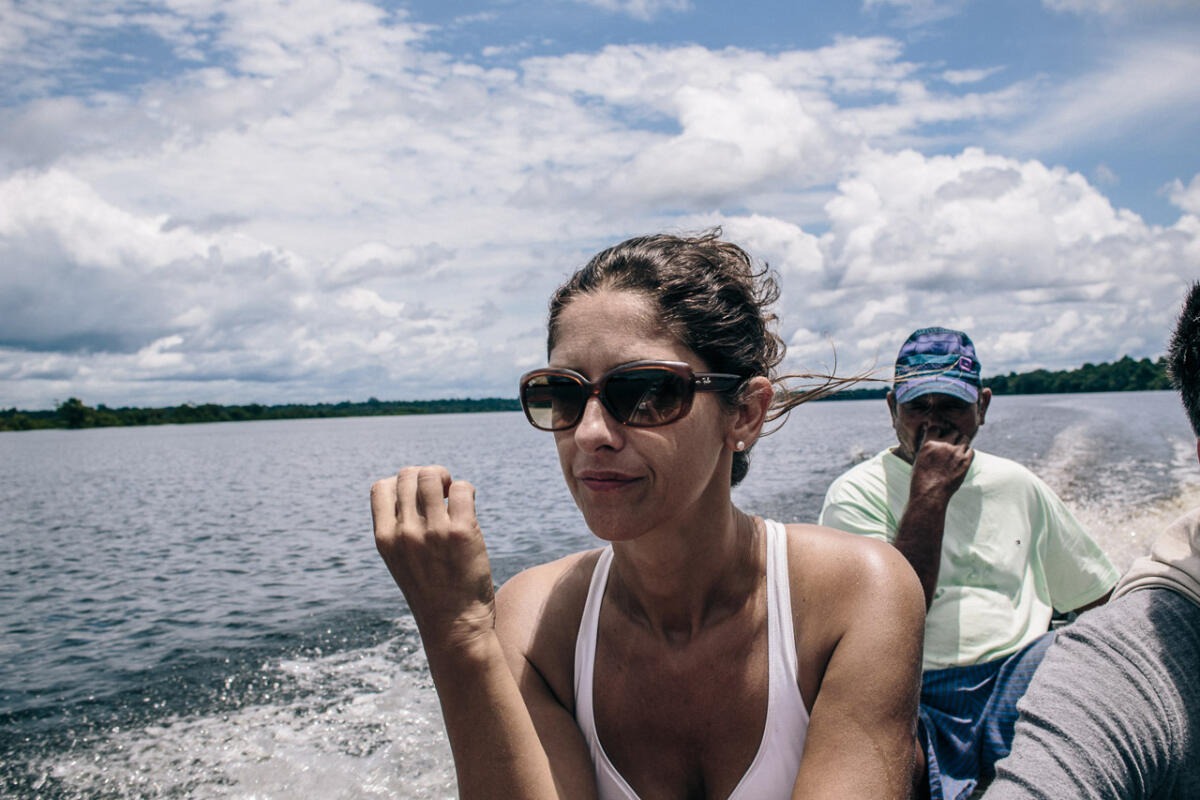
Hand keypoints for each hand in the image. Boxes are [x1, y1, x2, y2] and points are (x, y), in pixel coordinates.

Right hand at [371, 465, 496, 650]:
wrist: (455, 626)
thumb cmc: (431, 592)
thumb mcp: (401, 561)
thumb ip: (401, 528)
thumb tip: (418, 487)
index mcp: (384, 539)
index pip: (381, 487)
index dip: (400, 483)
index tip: (416, 498)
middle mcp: (405, 532)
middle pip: (409, 474)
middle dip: (427, 477)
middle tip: (441, 495)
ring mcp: (433, 531)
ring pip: (433, 475)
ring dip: (446, 480)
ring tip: (453, 497)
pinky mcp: (462, 532)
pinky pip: (462, 489)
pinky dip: (465, 491)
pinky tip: (468, 508)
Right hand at [909, 423, 972, 500]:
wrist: (930, 494)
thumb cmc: (921, 479)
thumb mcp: (919, 459)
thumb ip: (927, 447)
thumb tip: (931, 441)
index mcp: (929, 443)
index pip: (937, 427)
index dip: (939, 431)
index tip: (940, 436)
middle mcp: (943, 445)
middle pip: (953, 431)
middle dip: (952, 436)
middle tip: (951, 444)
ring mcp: (956, 453)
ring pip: (964, 438)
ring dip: (962, 443)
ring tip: (958, 451)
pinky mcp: (966, 461)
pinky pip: (971, 450)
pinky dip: (968, 452)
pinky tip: (962, 458)